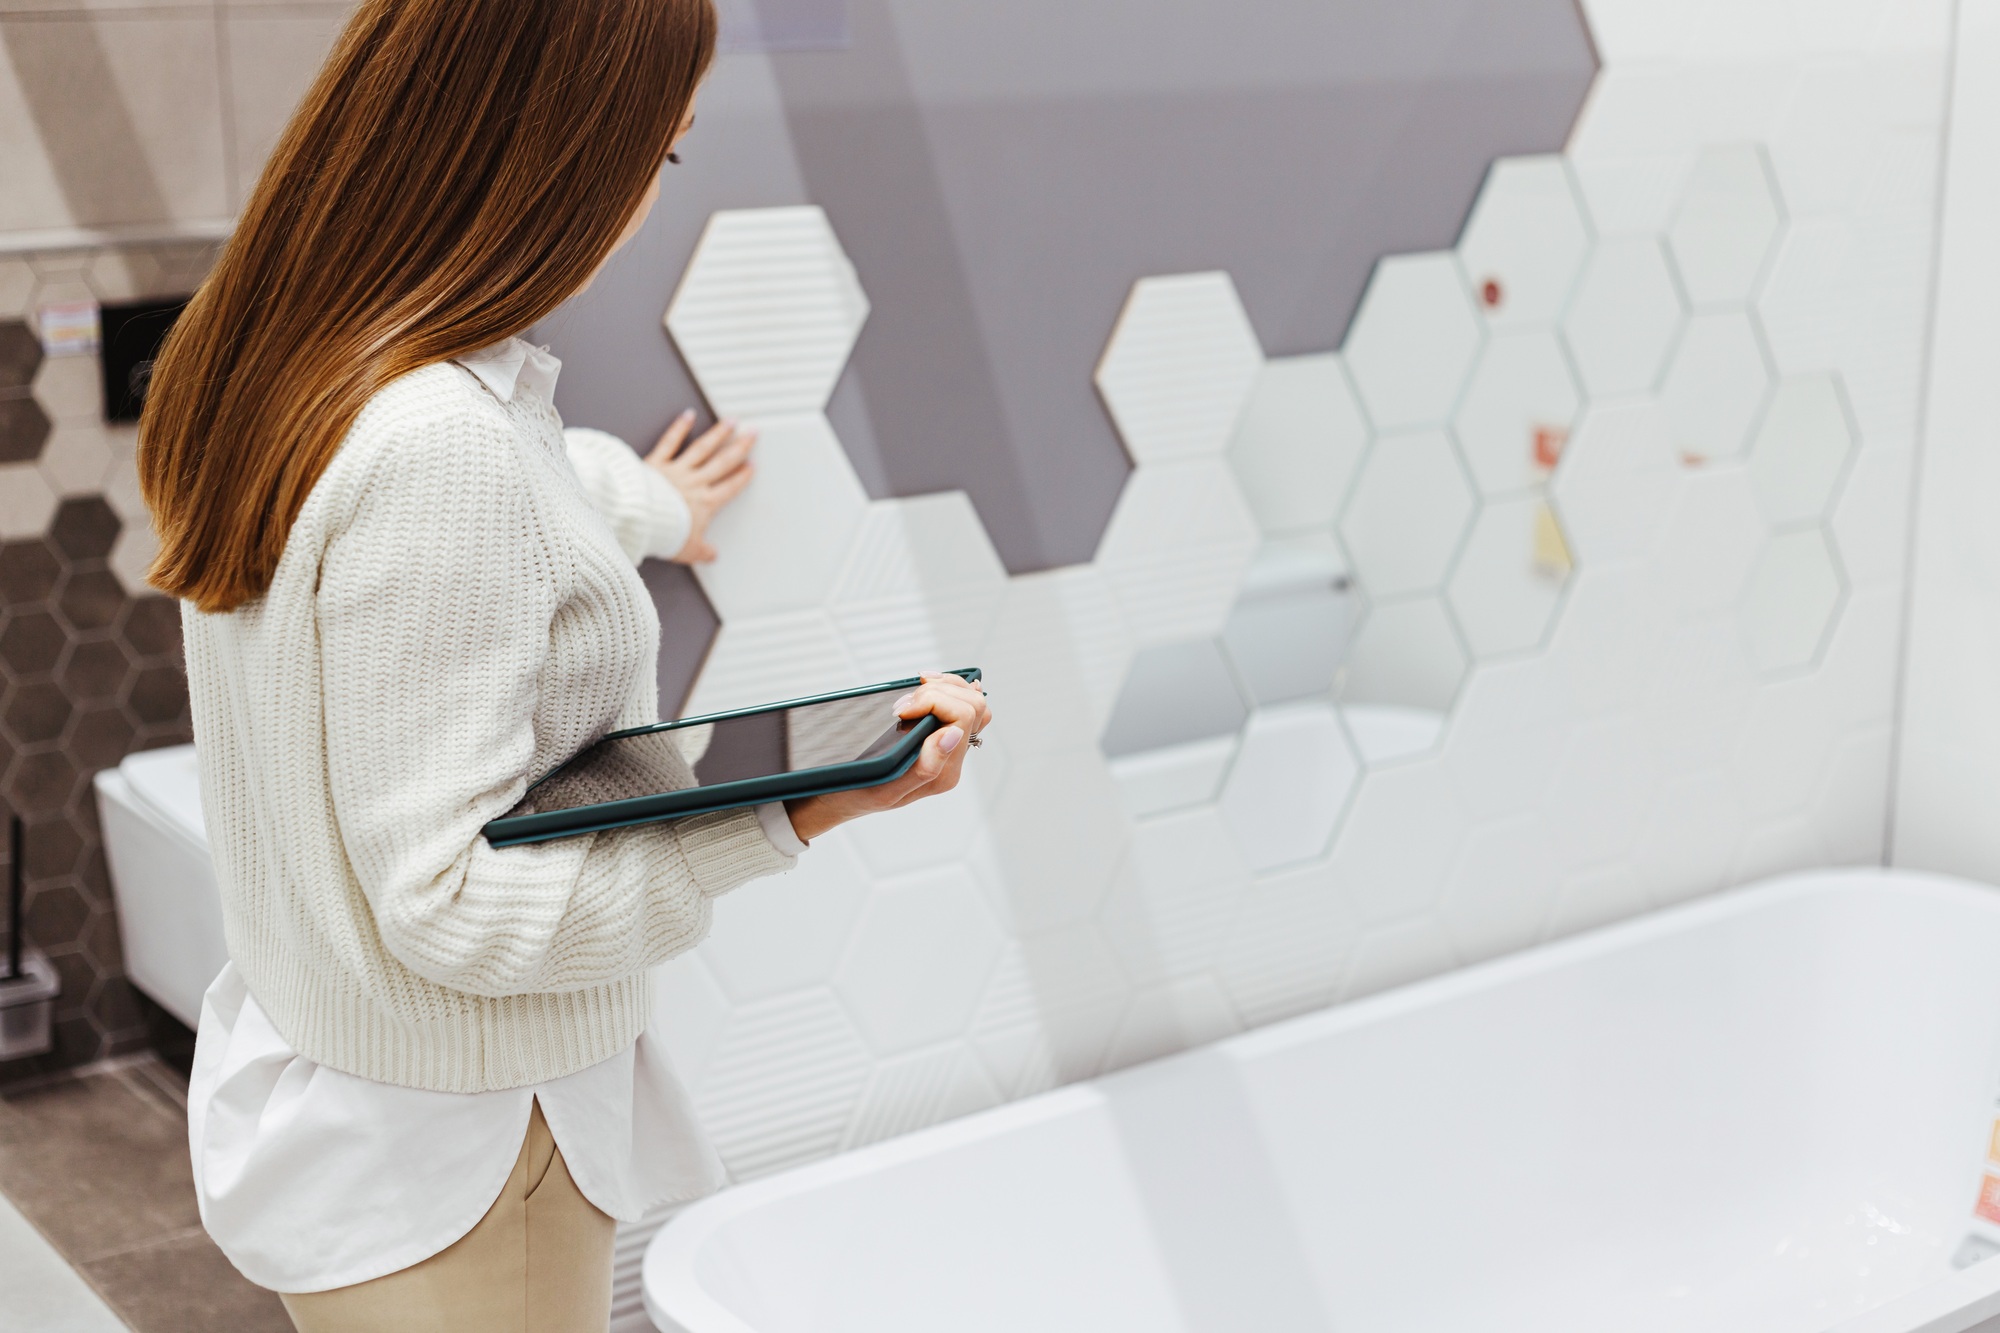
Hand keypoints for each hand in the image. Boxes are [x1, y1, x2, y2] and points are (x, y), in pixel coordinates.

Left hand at [646, 410, 755, 563]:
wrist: (642, 521)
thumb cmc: (664, 534)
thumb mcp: (689, 550)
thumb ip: (702, 551)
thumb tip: (712, 556)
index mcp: (705, 504)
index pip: (729, 488)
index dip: (741, 477)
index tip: (751, 467)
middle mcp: (695, 483)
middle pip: (722, 462)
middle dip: (740, 447)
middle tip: (752, 434)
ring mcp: (677, 470)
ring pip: (702, 448)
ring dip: (718, 434)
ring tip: (730, 421)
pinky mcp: (657, 463)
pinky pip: (670, 442)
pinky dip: (679, 428)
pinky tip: (688, 415)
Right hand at [785, 674, 992, 842]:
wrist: (841, 797)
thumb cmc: (857, 793)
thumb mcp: (885, 788)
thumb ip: (925, 767)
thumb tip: (953, 734)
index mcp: (944, 772)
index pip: (963, 718)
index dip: (934, 701)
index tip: (900, 709)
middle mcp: (953, 760)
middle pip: (973, 706)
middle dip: (940, 691)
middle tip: (904, 702)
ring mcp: (949, 747)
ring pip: (972, 703)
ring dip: (946, 686)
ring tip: (917, 687)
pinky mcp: (939, 736)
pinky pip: (960, 706)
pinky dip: (946, 688)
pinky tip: (925, 686)